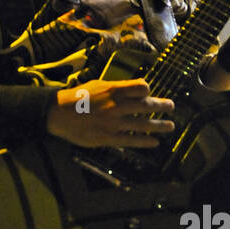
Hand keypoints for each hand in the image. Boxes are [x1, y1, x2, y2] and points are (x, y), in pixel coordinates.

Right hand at [47, 78, 174, 149]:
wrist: (58, 113)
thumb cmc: (78, 98)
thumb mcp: (97, 86)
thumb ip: (116, 89)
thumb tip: (134, 90)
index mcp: (113, 90)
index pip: (141, 87)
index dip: (148, 90)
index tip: (149, 93)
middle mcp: (116, 105)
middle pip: (146, 105)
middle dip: (162, 106)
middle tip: (171, 107)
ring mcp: (113, 122)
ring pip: (143, 124)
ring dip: (159, 125)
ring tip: (170, 126)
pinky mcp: (108, 137)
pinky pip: (131, 140)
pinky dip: (145, 141)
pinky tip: (155, 143)